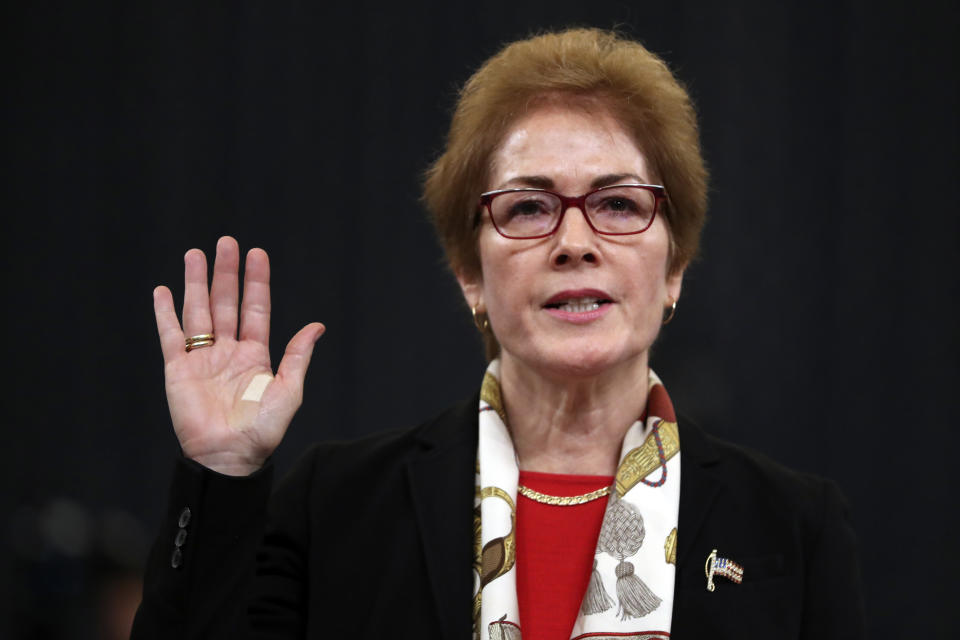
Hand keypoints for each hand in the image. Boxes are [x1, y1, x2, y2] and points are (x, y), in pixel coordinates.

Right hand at [153, 236, 324, 474]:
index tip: (256, 253)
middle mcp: (228, 352)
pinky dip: (165, 313)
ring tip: (195, 254)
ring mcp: (202, 359)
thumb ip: (297, 356)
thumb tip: (317, 325)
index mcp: (255, 355)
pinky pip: (171, 335)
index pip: (255, 309)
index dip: (256, 281)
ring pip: (198, 311)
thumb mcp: (289, 390)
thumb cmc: (262, 430)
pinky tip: (164, 290)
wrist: (228, 456)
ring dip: (196, 283)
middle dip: (226, 273)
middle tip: (225, 242)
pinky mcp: (178, 370)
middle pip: (226, 303)